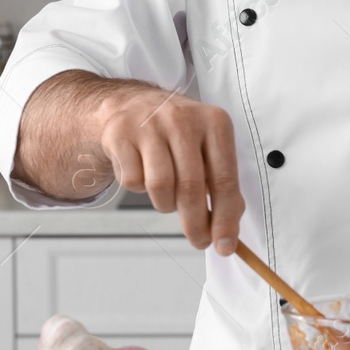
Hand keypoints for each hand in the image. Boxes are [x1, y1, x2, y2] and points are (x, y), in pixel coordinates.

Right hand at [98, 89, 243, 254]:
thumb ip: (222, 182)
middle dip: (196, 224)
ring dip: (165, 203)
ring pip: (160, 187)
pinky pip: (133, 181)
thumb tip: (229, 228)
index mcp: (215, 122)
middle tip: (199, 240)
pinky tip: (143, 171)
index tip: (225, 245)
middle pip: (192, 188)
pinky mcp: (121, 134)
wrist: (132, 104)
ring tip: (168, 194)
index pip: (225, 180)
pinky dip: (139, 187)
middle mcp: (183, 120)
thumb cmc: (177, 132)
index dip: (226, 218)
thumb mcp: (208, 146)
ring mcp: (150, 125)